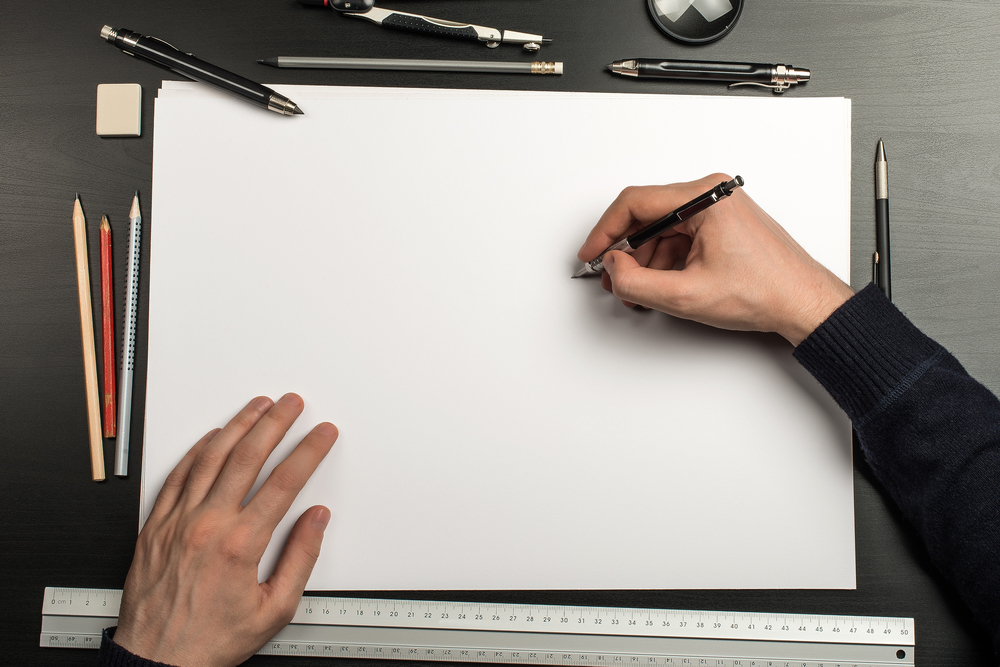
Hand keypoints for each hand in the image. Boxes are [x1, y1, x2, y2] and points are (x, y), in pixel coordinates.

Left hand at [113, 393, 338, 666]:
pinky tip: (212, 437)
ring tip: (257, 407)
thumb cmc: (211, 641)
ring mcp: (177, 522)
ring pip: (211, 458)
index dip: (308, 451)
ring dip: (238, 426)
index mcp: (240, 545)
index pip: (284, 482)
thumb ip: (300, 559)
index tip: (322, 434)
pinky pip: (177, 476)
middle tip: (292, 404)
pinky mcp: (155, 527)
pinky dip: (196, 451)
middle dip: (275, 423)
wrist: (156, 662)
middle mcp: (207, 526)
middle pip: (247, 458)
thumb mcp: (274, 610)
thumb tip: (316, 520)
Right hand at [578, 173, 854, 344]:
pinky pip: (679, 239)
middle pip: (647, 217)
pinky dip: (665, 264)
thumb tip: (613, 268)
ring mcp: (718, 208)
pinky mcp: (721, 225)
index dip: (604, 231)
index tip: (590, 253)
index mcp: (704, 197)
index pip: (635, 203)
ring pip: (661, 232)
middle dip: (626, 253)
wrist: (803, 303)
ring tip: (642, 293)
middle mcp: (711, 194)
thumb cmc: (765, 291)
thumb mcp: (686, 294)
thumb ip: (635, 281)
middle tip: (614, 279)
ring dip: (646, 263)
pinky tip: (663, 287)